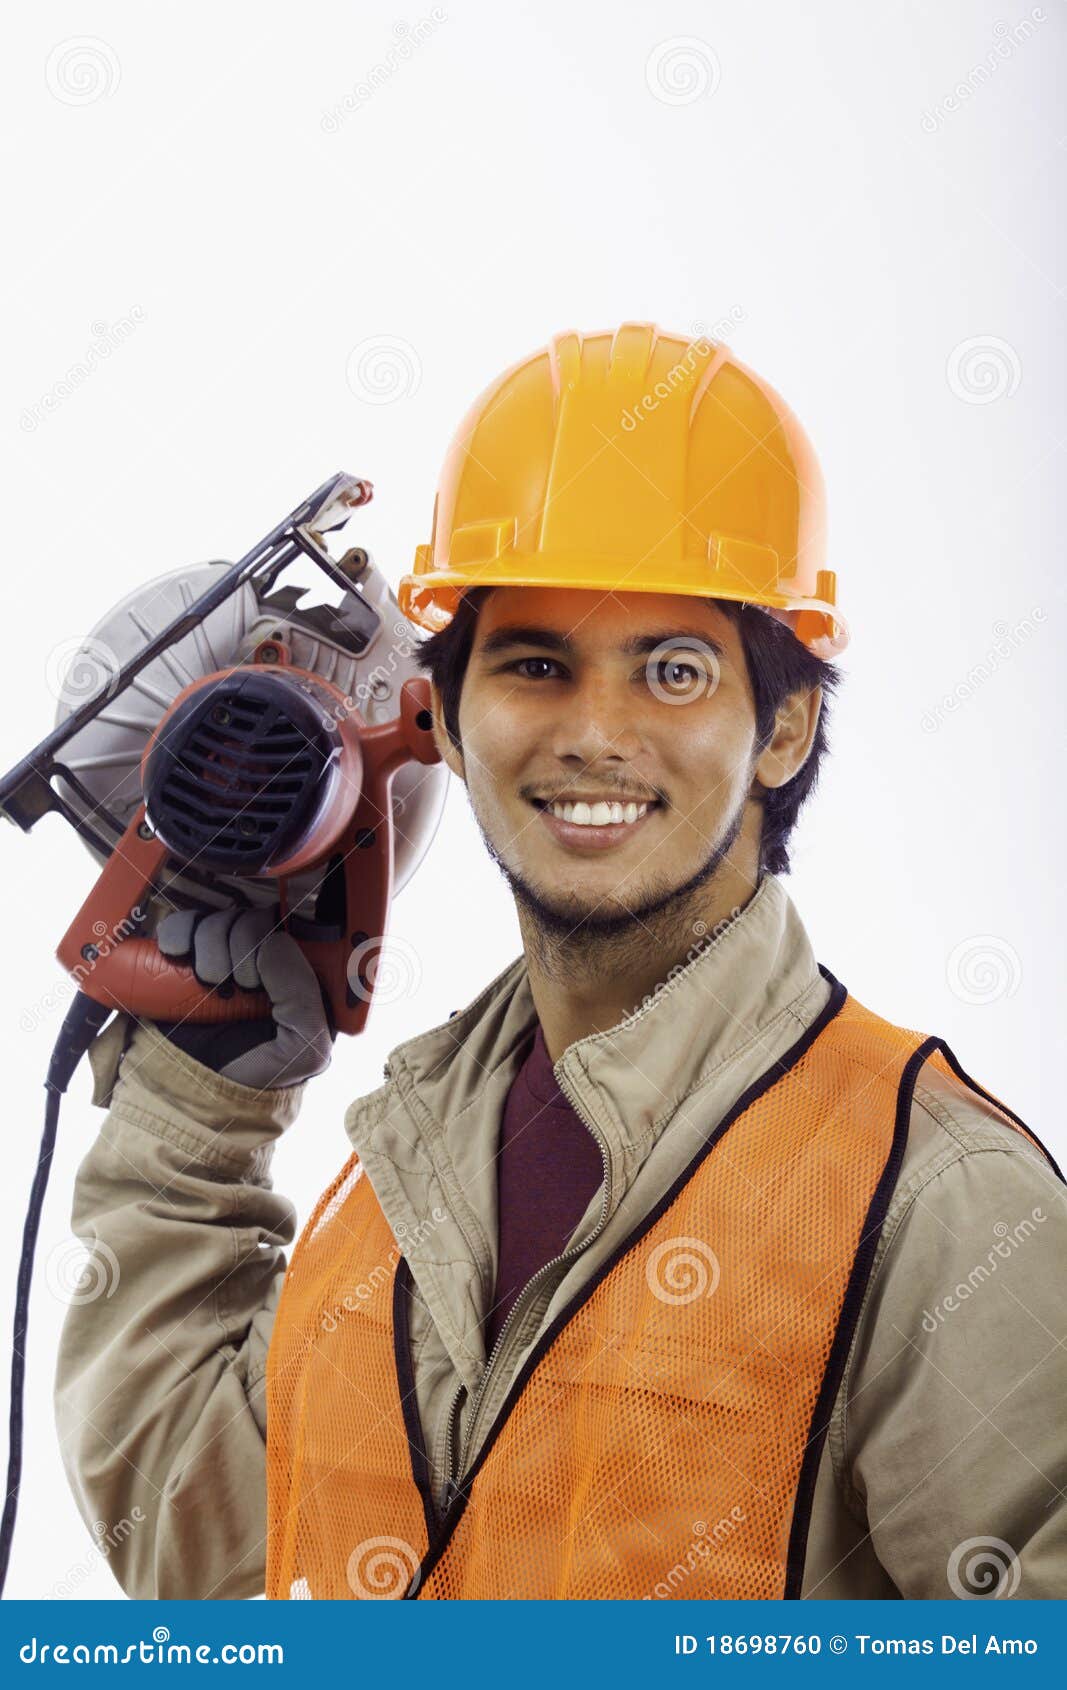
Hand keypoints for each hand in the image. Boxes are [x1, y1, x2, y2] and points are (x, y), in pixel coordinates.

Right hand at [153, 903, 334, 1088]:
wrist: (194, 1094)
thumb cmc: (259, 1075)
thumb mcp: (303, 1050)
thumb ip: (305, 1000)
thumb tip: (273, 942)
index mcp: (302, 976)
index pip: (302, 927)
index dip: (281, 939)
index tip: (264, 971)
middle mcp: (265, 959)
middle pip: (257, 919)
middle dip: (243, 949)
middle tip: (237, 987)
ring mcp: (225, 955)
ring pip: (222, 918)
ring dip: (211, 946)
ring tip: (210, 983)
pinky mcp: (187, 956)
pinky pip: (184, 922)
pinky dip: (179, 933)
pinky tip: (178, 956)